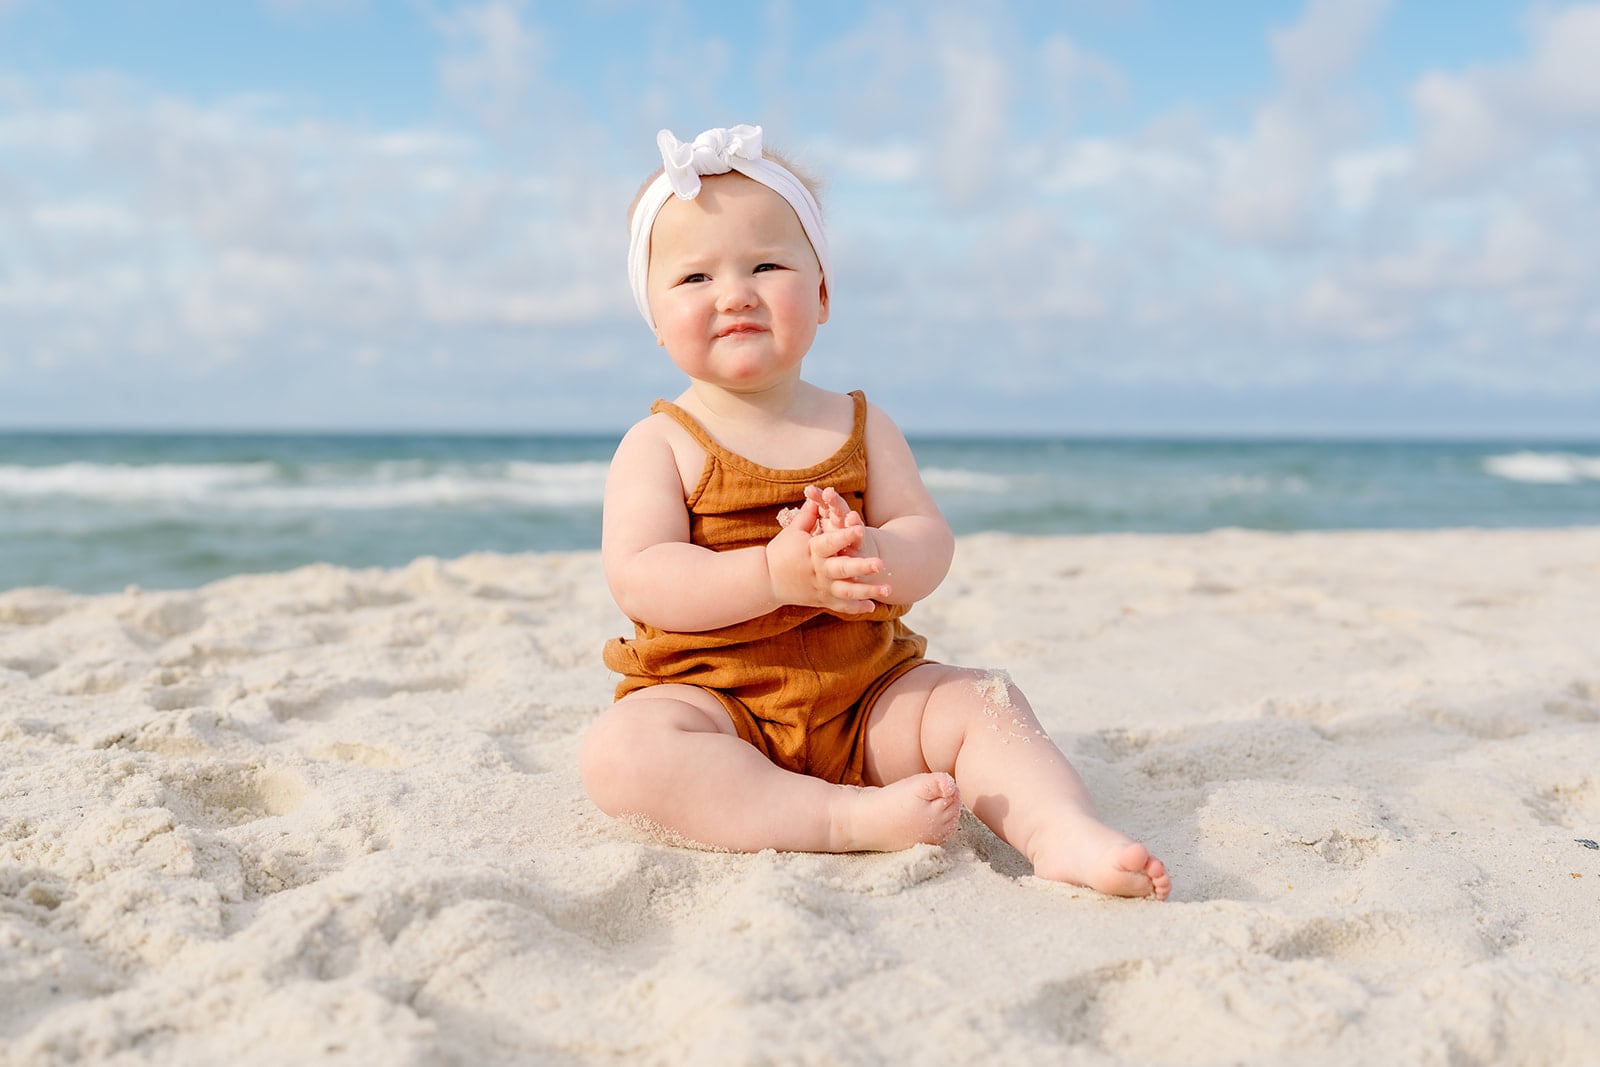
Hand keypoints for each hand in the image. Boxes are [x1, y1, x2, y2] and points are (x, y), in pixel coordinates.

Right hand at [765, 492, 889, 612]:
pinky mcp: (822, 600)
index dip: (845, 535)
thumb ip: (808, 515)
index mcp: (812, 551)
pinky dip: (856, 607)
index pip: (830, 542)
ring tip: (889, 590)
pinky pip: (841, 606)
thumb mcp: (793, 532)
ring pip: (847, 591)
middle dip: (862, 567)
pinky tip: (872, 607)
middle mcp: (819, 570)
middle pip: (843, 569)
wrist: (766, 580)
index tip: (860, 529)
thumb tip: (818, 495)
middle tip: (881, 563)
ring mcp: (822, 587)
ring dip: (868, 591)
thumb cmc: (780, 552)